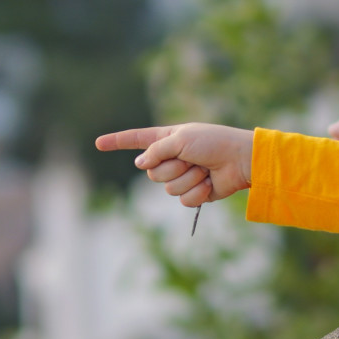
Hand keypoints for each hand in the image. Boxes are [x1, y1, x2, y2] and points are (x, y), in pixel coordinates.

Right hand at [96, 123, 254, 206]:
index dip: (117, 141)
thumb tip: (139, 164)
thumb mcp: (181, 139)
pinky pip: (183, 200)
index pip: (137, 140)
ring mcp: (182, 176)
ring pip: (167, 188)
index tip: (98, 143)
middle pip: (151, 172)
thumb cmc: (213, 142)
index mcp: (168, 139)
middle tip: (192, 159)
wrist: (239, 160)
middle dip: (171, 168)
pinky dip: (197, 191)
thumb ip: (156, 151)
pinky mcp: (194, 192)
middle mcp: (172, 157)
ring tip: (203, 169)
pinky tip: (209, 183)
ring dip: (187, 179)